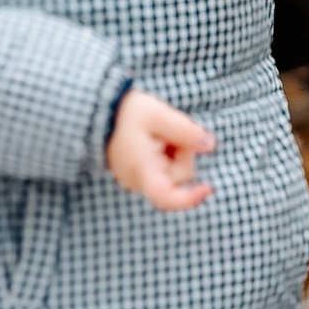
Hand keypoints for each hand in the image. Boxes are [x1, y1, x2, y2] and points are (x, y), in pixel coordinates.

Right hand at [105, 87, 216, 211]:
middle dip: (183, 152)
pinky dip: (165, 152)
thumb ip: (187, 131)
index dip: (191, 198)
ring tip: (159, 130)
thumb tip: (210, 145)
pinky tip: (154, 136)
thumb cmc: (127, 113)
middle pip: (178, 175)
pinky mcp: (136, 172)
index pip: (168, 197)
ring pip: (171, 170)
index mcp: (142, 171)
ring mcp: (136, 179)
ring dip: (174, 150)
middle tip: (170, 129)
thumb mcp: (159, 115)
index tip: (209, 188)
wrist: (98, 110)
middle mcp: (138, 181)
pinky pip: (160, 167)